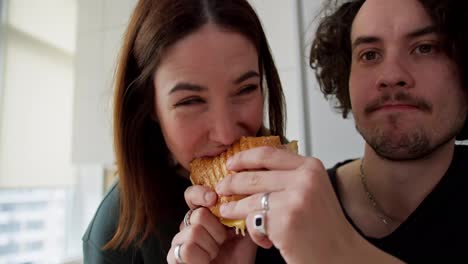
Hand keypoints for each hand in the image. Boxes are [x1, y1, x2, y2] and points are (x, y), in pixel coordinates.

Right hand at [167, 185, 256, 263]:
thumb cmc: (238, 258)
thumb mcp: (245, 231)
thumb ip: (241, 212)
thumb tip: (241, 193)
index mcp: (203, 216)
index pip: (191, 195)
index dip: (200, 194)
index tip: (213, 198)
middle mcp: (188, 226)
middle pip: (198, 214)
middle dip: (217, 231)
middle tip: (222, 243)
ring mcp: (179, 242)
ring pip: (193, 232)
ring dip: (211, 247)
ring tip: (214, 255)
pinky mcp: (174, 258)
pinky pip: (186, 250)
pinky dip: (202, 258)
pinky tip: (205, 263)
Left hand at [215, 147, 358, 263]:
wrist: (341, 255)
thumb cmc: (325, 227)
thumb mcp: (312, 191)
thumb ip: (289, 177)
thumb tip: (252, 169)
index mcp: (310, 167)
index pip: (268, 154)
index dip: (244, 158)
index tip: (231, 163)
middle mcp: (304, 179)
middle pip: (254, 175)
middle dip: (231, 183)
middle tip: (221, 188)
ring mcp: (295, 199)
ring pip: (250, 198)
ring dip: (233, 206)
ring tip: (227, 210)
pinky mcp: (285, 220)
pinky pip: (254, 220)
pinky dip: (251, 230)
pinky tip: (259, 237)